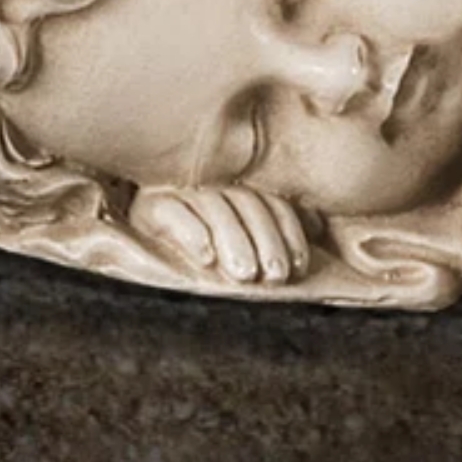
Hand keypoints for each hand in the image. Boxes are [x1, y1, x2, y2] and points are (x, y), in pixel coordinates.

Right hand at [130, 185, 310, 284]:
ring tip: (245, 274)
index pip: (272, 202)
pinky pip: (173, 212)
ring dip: (234, 241)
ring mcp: (181, 190)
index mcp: (239, 188)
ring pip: (215, 207)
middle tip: (274, 276)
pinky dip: (193, 233)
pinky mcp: (151, 205)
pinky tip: (205, 257)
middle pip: (246, 204)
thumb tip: (318, 224)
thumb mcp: (243, 237)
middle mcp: (212, 184)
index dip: (289, 233)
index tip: (299, 267)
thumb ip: (277, 226)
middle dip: (266, 241)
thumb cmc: (202, 242)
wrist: (144, 238)